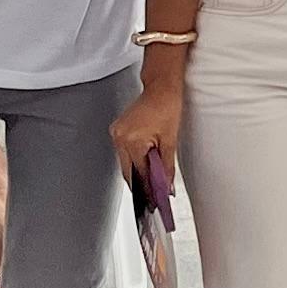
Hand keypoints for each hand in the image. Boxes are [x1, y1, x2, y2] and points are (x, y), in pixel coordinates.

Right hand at [109, 69, 185, 186]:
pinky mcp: (117, 130)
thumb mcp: (170, 140)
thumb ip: (167, 166)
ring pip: (125, 163)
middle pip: (128, 170)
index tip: (153, 200)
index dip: (147, 188)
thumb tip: (166, 186)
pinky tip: (144, 162)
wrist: (161, 87)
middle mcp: (120, 137)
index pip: (139, 173)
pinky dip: (133, 159)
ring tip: (151, 178)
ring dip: (137, 171)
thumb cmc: (167, 106)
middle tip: (153, 194)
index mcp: (132, 140)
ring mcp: (116, 133)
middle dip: (141, 183)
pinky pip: (123, 152)